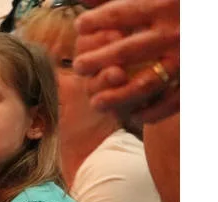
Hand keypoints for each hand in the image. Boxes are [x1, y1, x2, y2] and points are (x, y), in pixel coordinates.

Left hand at [74, 0, 178, 122]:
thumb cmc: (182, 4)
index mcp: (165, 5)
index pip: (120, 14)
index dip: (94, 21)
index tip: (80, 26)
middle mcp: (175, 33)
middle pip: (126, 51)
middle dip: (97, 61)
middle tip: (79, 66)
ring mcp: (186, 59)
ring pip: (146, 83)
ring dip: (117, 97)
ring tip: (96, 103)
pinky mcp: (197, 79)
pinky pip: (173, 101)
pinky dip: (152, 112)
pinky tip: (134, 116)